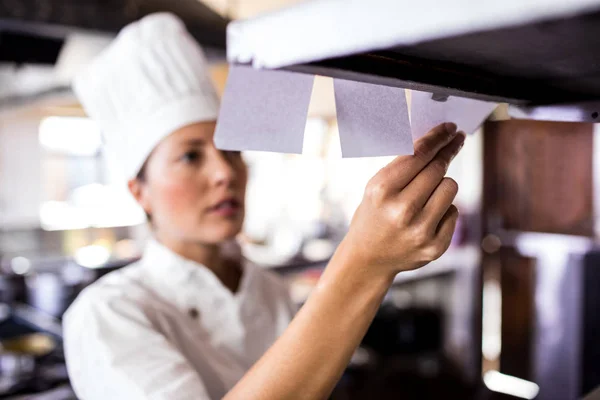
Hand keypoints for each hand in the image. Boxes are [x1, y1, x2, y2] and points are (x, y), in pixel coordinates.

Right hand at [343, 123, 464, 277]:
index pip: (419, 154)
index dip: (438, 138)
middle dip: (446, 154)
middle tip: (454, 144)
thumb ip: (403, 167)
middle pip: (438, 168)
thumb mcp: (376, 187)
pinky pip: (454, 211)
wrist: (368, 258)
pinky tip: (427, 216)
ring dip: (442, 184)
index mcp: (382, 190)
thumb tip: (437, 142)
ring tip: (427, 194)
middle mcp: (402, 210)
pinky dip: (444, 209)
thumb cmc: (374, 215)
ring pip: (450, 186)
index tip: (450, 129)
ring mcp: (420, 230)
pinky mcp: (435, 246)